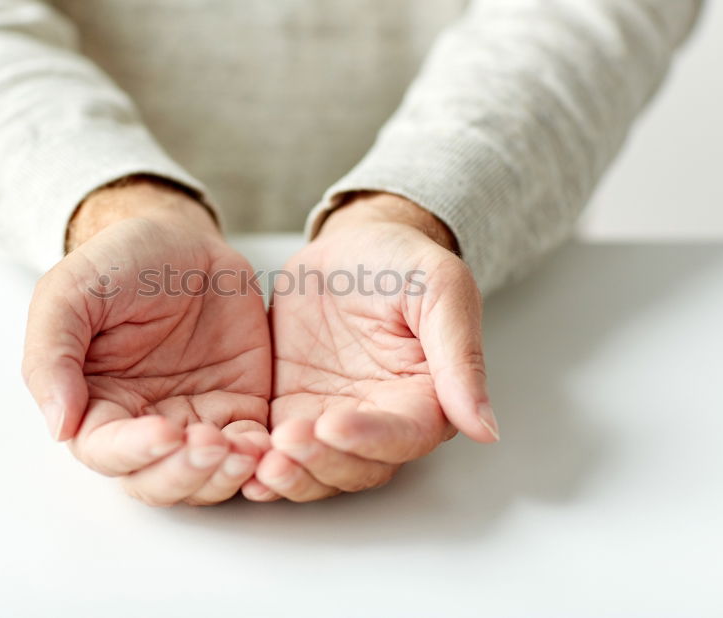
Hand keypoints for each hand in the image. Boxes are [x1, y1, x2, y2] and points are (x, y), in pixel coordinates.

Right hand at [23, 178, 271, 505]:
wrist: (183, 239)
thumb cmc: (120, 262)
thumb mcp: (70, 293)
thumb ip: (52, 355)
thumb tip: (59, 426)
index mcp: (95, 404)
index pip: (107, 451)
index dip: (135, 451)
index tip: (164, 432)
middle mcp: (142, 423)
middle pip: (157, 479)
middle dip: (184, 475)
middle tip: (212, 446)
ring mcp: (194, 419)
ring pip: (203, 478)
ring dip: (223, 475)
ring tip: (245, 449)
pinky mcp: (239, 409)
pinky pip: (249, 449)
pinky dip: (258, 457)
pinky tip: (267, 444)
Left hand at [255, 192, 498, 501]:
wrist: (347, 248)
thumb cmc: (400, 261)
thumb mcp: (439, 288)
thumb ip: (460, 356)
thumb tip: (485, 428)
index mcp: (425, 398)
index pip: (404, 436)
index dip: (370, 438)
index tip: (334, 424)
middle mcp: (379, 420)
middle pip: (357, 466)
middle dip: (321, 463)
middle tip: (285, 446)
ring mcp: (332, 420)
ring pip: (316, 470)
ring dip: (290, 474)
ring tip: (260, 460)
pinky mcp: (291, 411)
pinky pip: (277, 449)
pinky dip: (259, 461)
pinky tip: (237, 460)